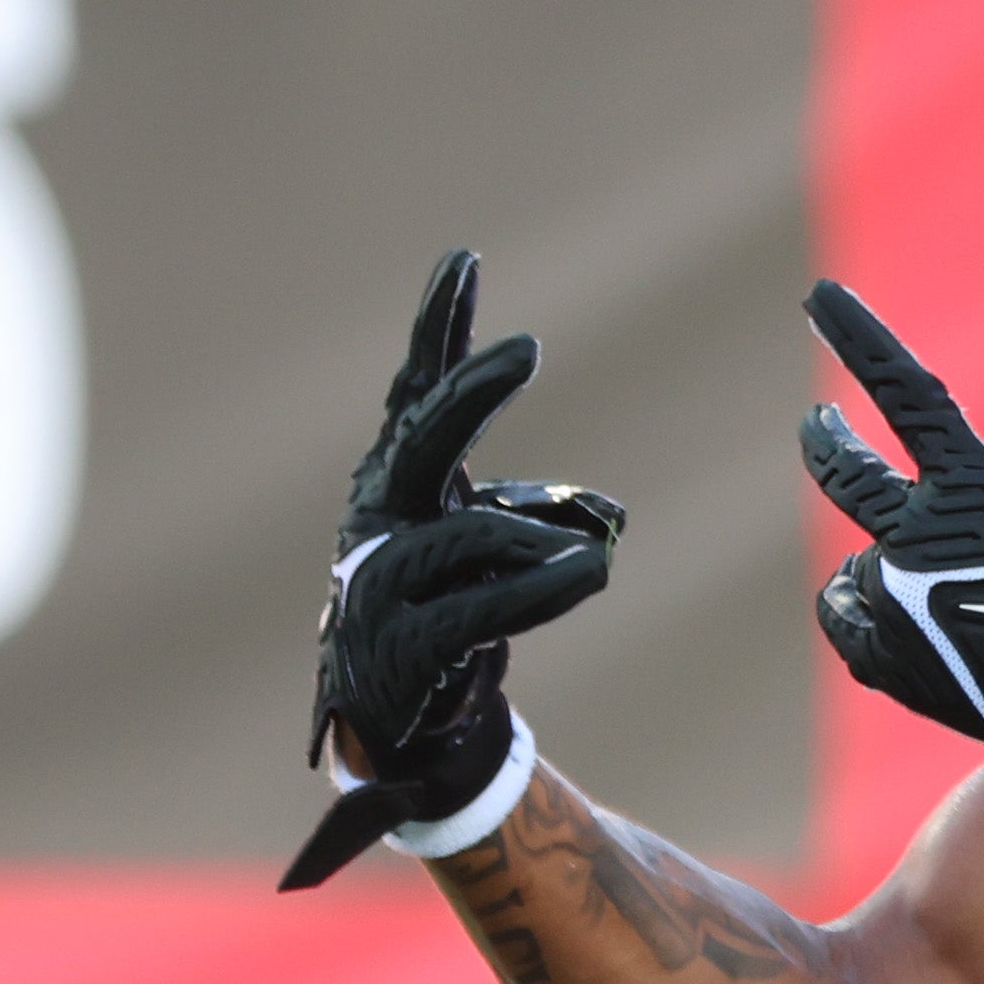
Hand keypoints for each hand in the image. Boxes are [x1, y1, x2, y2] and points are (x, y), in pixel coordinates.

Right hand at [282, 251, 623, 889]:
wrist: (406, 719)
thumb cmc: (450, 612)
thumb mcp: (492, 549)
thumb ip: (541, 518)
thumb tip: (603, 526)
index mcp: (398, 487)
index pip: (416, 397)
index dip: (439, 334)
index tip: (465, 264)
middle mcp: (380, 523)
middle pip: (420, 444)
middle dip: (470, 396)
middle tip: (526, 352)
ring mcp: (383, 584)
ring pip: (462, 537)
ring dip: (536, 540)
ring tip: (599, 558)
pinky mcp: (408, 644)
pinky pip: (480, 609)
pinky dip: (540, 591)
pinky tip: (592, 574)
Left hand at [800, 281, 983, 881]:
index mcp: (972, 489)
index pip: (906, 393)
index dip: (858, 338)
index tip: (817, 297)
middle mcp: (916, 536)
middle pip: (845, 472)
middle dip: (828, 440)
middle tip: (819, 425)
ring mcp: (894, 600)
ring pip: (860, 571)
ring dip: (889, 577)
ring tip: (942, 608)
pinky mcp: (883, 658)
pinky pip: (854, 622)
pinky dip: (876, 625)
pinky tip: (916, 638)